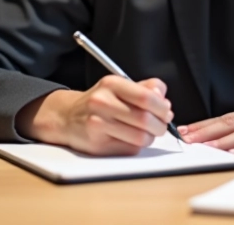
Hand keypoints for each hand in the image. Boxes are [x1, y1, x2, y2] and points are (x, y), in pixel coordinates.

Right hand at [16, 76, 172, 155]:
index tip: (166, 111)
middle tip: (161, 125)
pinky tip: (131, 139)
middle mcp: (102, 102)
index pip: (146, 97)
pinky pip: (130, 149)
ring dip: (150, 137)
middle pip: (145, 119)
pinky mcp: (97, 145)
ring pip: (140, 137)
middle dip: (160, 125)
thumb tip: (164, 100)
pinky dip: (137, 146)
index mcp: (111, 84)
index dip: (162, 107)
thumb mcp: (120, 87)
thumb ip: (145, 88)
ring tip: (147, 133)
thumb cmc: (100, 102)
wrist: (67, 117)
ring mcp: (98, 125)